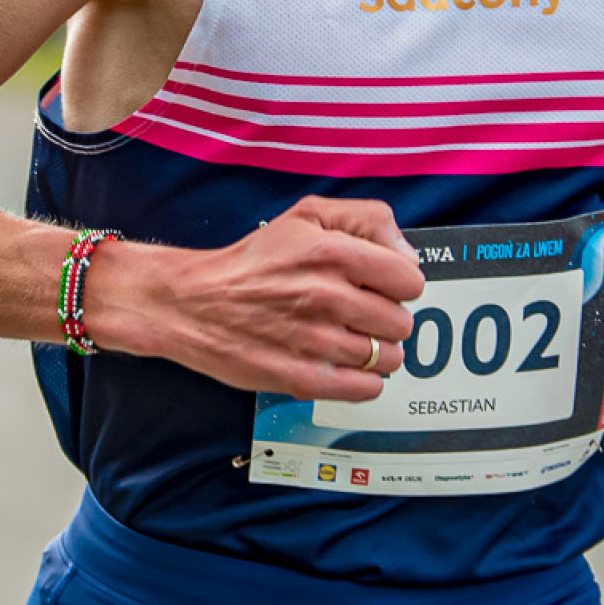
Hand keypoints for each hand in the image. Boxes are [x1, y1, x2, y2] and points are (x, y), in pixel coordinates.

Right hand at [92, 196, 424, 400]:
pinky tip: (341, 364)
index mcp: (332, 252)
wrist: (193, 303)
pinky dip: (362, 380)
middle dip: (385, 319)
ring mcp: (316, 341)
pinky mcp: (303, 379)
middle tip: (359, 314)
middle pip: (401, 322)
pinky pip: (367, 389)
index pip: (410, 280)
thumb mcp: (308, 215)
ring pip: (387, 358)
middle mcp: (327, 296)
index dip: (398, 284)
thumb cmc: (252, 261)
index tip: (381, 287)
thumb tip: (408, 256)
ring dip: (374, 351)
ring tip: (347, 339)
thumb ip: (368, 220)